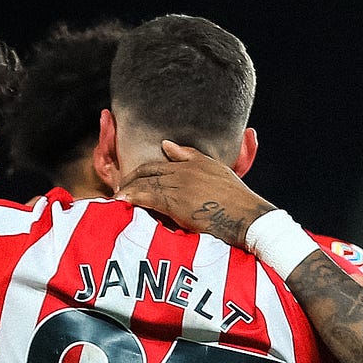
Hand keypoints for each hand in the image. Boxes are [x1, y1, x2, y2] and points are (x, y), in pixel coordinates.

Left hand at [117, 142, 273, 246]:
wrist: (247, 216)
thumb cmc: (237, 200)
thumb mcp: (216, 170)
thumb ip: (191, 156)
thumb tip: (167, 145)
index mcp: (192, 162)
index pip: (159, 163)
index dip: (142, 170)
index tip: (131, 178)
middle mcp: (183, 171)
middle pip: (148, 172)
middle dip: (130, 179)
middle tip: (117, 188)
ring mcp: (179, 187)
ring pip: (146, 184)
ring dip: (128, 190)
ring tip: (115, 196)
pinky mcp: (177, 204)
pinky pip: (149, 198)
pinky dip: (133, 198)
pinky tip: (121, 202)